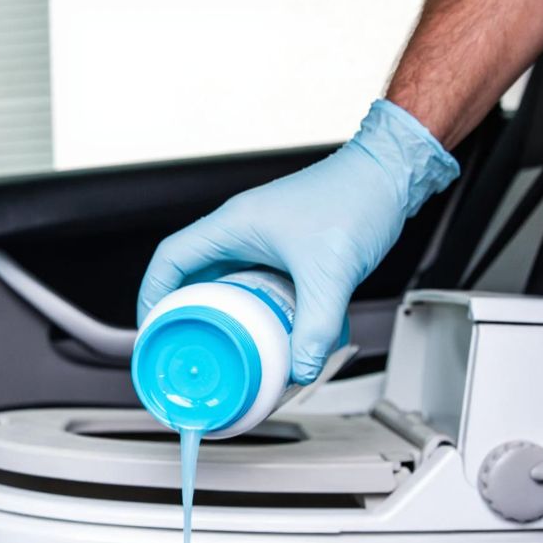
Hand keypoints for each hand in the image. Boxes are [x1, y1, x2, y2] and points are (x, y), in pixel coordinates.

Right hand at [137, 100, 459, 383]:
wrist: (389, 176)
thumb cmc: (357, 198)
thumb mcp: (332, 272)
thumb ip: (315, 325)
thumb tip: (300, 366)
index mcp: (233, 224)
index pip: (171, 258)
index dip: (153, 294)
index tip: (152, 326)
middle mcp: (240, 228)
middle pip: (189, 273)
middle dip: (182, 311)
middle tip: (184, 343)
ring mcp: (259, 236)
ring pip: (219, 278)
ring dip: (216, 310)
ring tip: (219, 342)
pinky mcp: (281, 245)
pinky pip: (247, 279)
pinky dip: (245, 305)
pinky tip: (259, 328)